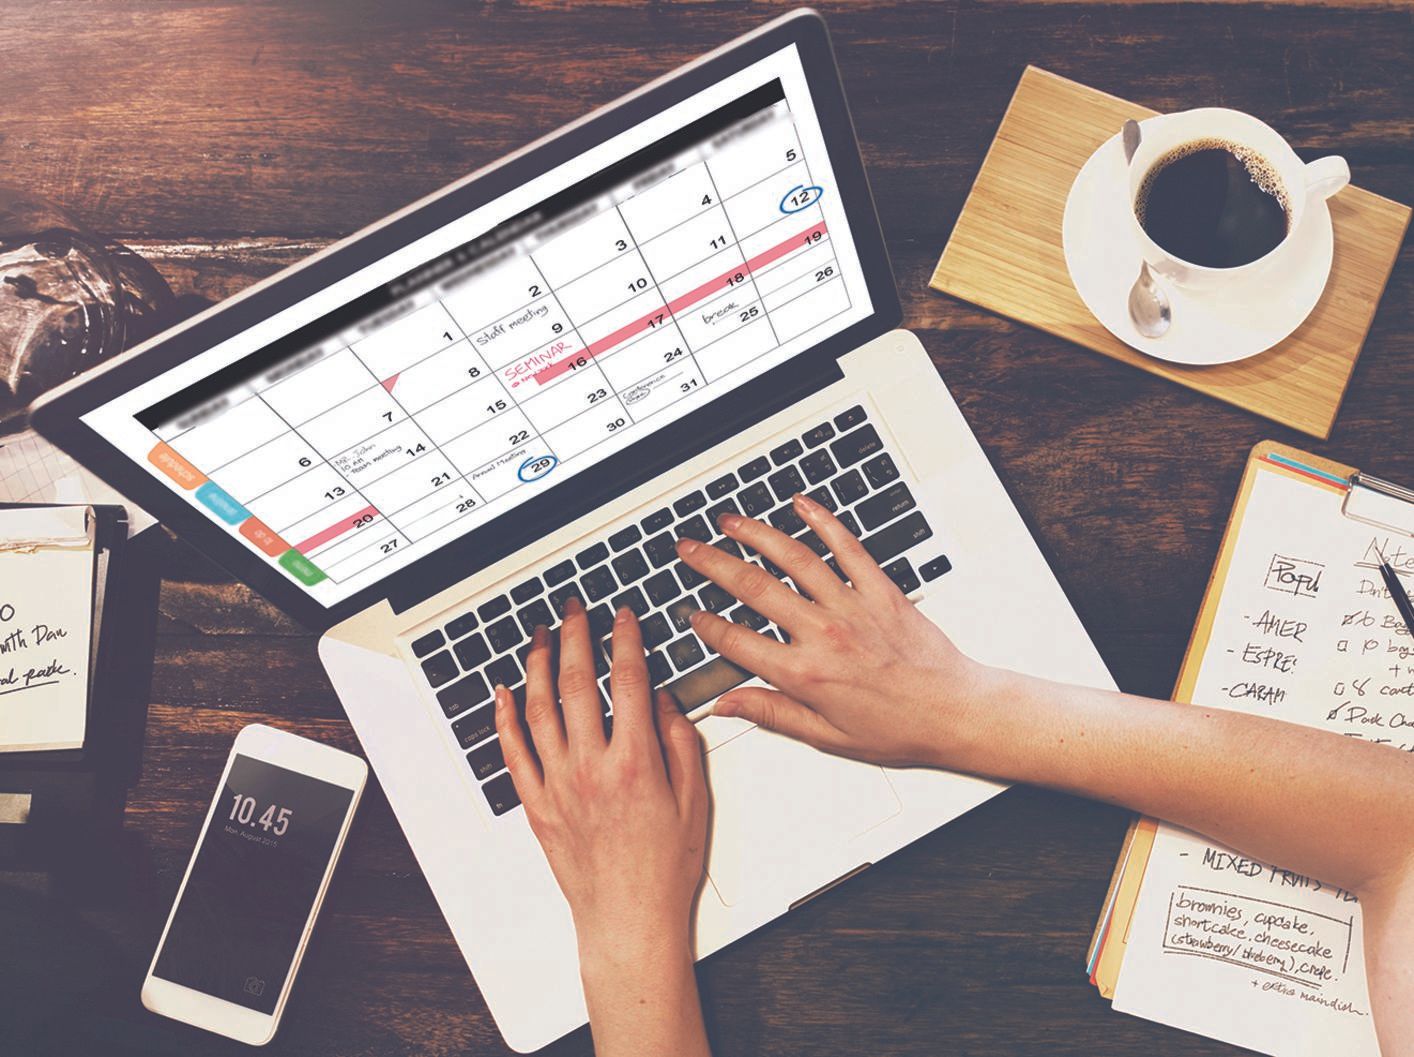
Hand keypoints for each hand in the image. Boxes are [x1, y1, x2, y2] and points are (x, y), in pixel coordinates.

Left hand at [493, 598, 708, 968]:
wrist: (629, 919)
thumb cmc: (665, 868)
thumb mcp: (695, 799)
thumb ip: (679, 742)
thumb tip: (663, 700)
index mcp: (636, 762)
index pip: (629, 681)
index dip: (626, 640)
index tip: (623, 617)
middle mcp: (592, 767)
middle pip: (578, 683)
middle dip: (577, 637)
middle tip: (576, 610)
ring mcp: (559, 785)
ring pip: (539, 709)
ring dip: (539, 665)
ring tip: (542, 636)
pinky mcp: (537, 805)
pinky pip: (514, 752)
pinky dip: (505, 718)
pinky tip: (504, 693)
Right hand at [676, 491, 997, 769]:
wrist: (955, 711)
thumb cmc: (898, 728)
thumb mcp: (826, 736)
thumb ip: (771, 713)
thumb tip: (726, 705)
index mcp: (805, 674)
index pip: (737, 641)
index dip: (705, 626)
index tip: (689, 613)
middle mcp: (823, 633)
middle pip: (753, 588)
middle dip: (712, 564)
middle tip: (688, 549)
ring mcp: (851, 606)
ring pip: (794, 558)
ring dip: (756, 534)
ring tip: (730, 521)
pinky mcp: (880, 589)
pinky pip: (847, 546)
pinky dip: (823, 521)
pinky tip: (801, 504)